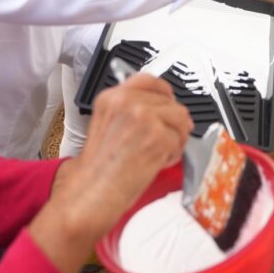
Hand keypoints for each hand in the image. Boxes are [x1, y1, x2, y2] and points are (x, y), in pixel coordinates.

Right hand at [46, 73, 191, 240]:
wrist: (92, 192)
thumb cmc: (98, 169)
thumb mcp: (106, 125)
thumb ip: (130, 110)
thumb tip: (159, 106)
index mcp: (111, 97)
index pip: (150, 80)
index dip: (163, 94)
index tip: (167, 103)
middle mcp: (127, 102)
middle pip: (170, 101)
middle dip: (171, 122)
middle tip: (162, 139)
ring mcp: (144, 117)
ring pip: (181, 118)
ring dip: (176, 137)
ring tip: (157, 152)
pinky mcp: (159, 136)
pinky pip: (181, 140)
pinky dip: (174, 154)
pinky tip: (156, 162)